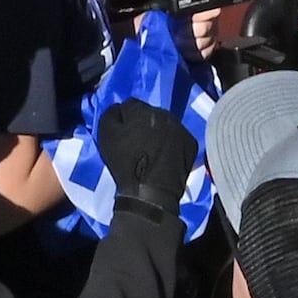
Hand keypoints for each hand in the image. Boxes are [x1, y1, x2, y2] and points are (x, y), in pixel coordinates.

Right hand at [94, 98, 196, 224]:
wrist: (150, 193)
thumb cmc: (125, 164)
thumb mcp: (106, 136)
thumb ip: (110, 115)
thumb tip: (117, 109)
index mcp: (143, 110)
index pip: (130, 104)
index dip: (124, 118)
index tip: (122, 131)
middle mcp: (165, 114)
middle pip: (150, 113)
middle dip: (143, 123)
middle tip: (136, 142)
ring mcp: (181, 129)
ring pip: (166, 124)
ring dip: (159, 132)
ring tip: (151, 150)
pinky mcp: (191, 144)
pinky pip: (179, 137)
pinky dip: (173, 143)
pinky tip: (165, 156)